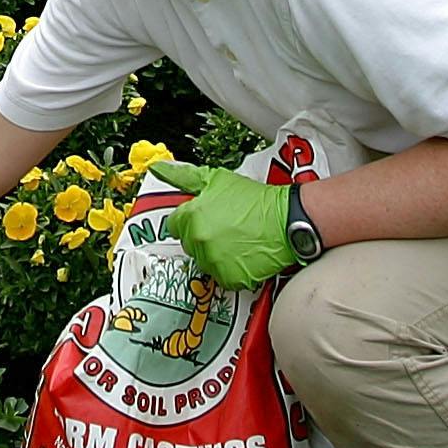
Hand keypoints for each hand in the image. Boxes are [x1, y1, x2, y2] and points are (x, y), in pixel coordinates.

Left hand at [148, 160, 296, 287]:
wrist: (287, 220)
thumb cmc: (257, 200)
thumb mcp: (218, 180)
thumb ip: (186, 177)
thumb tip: (160, 169)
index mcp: (192, 216)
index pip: (174, 225)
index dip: (188, 220)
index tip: (202, 219)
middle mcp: (199, 240)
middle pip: (189, 243)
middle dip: (202, 237)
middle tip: (224, 228)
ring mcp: (213, 261)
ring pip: (204, 261)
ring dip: (216, 254)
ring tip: (237, 240)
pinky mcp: (230, 278)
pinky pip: (222, 277)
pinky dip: (231, 269)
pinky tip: (244, 255)